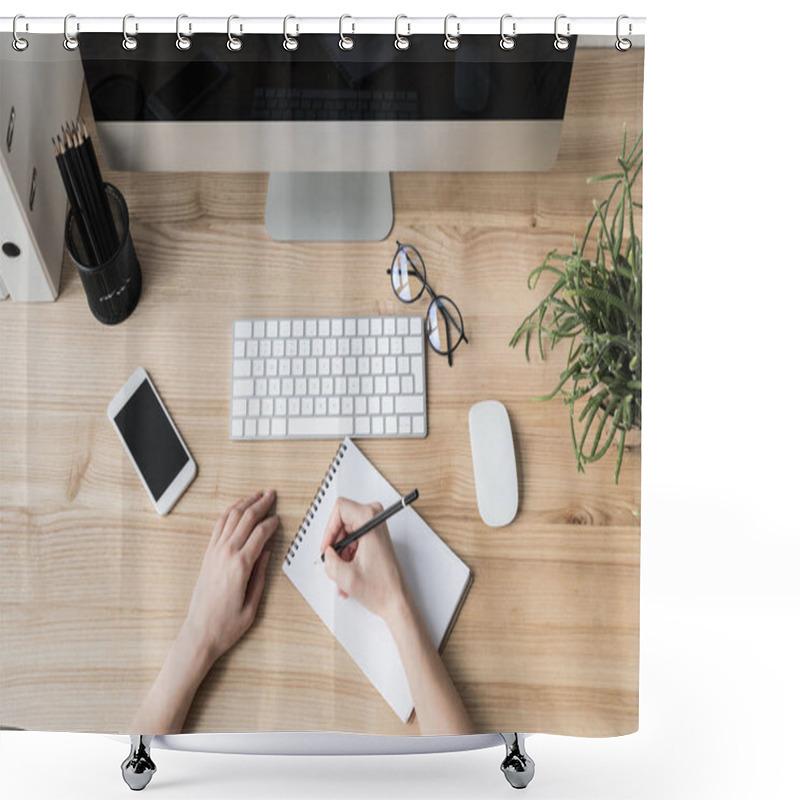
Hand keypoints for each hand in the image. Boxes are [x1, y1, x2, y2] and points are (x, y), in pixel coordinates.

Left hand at [182, 490, 278, 664]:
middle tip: (271, 495)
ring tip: (255, 496)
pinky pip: (218, 527)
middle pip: (245, 519)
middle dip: (260, 504)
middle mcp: (225, 555)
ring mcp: (214, 553)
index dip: (271, 523)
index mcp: (240, 566)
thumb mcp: (252, 604)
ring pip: (230, 518)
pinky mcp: (207, 556)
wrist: (199, 633)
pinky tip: (236, 509)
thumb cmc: (226, 624)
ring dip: (244, 504)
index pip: (260, 534)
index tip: (279, 518)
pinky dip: (228, 514)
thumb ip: (261, 574)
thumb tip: (267, 552)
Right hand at [321, 497, 407, 621]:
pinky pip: (353, 542)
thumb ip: (329, 560)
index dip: (329, 529)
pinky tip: (347, 574)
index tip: (328, 546)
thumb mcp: (345, 576)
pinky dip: (347, 558)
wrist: (396, 601)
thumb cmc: (381, 588)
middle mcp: (375, 520)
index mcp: (370, 520)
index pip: (340, 508)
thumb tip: (327, 553)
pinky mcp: (375, 538)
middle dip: (335, 546)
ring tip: (342, 574)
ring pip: (345, 535)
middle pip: (341, 523)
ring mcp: (376, 528)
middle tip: (334, 562)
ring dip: (341, 555)